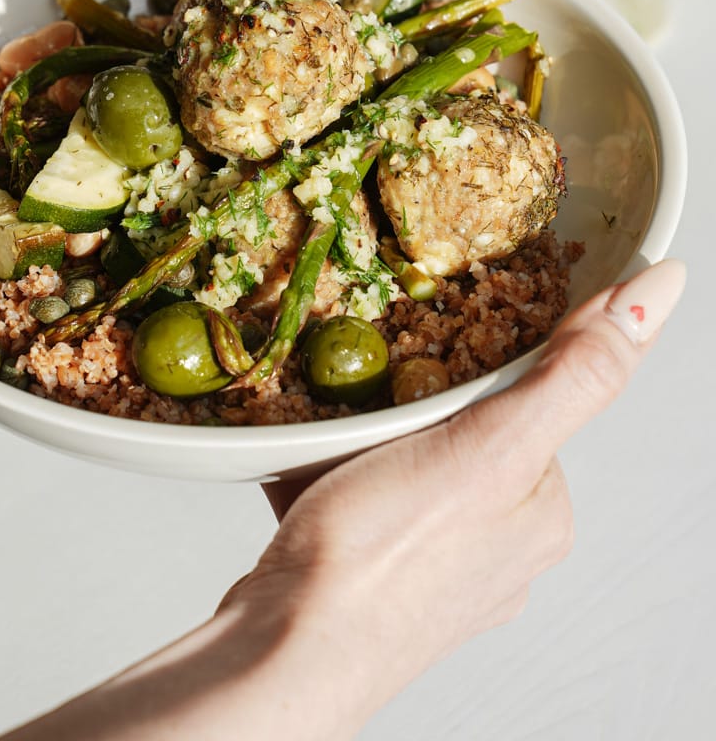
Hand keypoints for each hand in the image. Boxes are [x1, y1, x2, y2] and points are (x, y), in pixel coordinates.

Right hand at [0, 259, 684, 740]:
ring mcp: (440, 568)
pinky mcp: (381, 577)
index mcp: (543, 512)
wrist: (284, 645)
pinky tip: (313, 471)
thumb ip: (576, 372)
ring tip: (337, 436)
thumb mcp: (492, 442)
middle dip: (416, 401)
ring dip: (368, 436)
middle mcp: (503, 548)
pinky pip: (366, 496)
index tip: (433, 347)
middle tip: (375, 396)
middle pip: (466, 428)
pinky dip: (337, 473)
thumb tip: (658, 296)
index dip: (480, 362)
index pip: (530, 399)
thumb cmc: (381, 554)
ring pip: (409, 461)